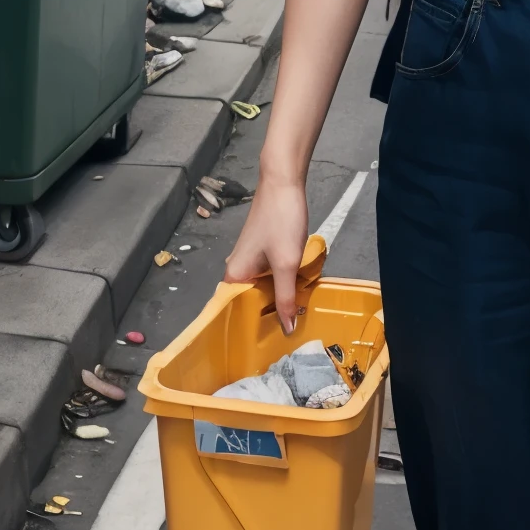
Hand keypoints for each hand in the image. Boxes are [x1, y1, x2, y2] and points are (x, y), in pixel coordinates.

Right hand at [223, 171, 309, 332]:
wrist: (284, 182)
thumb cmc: (281, 223)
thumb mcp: (286, 264)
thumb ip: (286, 299)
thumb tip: (286, 329)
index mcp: (234, 275)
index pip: (233, 313)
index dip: (248, 330)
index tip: (263, 347)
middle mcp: (236, 269)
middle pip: (249, 302)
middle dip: (267, 316)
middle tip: (286, 336)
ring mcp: (250, 259)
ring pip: (262, 289)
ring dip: (277, 300)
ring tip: (294, 319)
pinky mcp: (262, 251)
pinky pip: (269, 276)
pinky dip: (280, 285)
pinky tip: (295, 293)